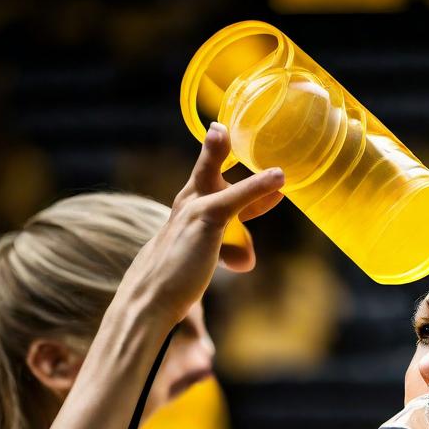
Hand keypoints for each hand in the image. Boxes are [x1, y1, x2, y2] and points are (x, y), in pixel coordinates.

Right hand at [121, 123, 284, 325]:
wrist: (150, 300)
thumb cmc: (172, 287)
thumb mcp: (200, 264)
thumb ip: (226, 254)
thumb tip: (247, 260)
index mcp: (181, 216)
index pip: (207, 190)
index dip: (222, 174)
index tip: (230, 154)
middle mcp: (184, 208)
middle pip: (202, 171)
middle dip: (213, 149)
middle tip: (220, 129)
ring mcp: (192, 211)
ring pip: (212, 175)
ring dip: (225, 153)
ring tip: (250, 135)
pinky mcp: (205, 220)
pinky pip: (236, 197)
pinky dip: (257, 186)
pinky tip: (278, 178)